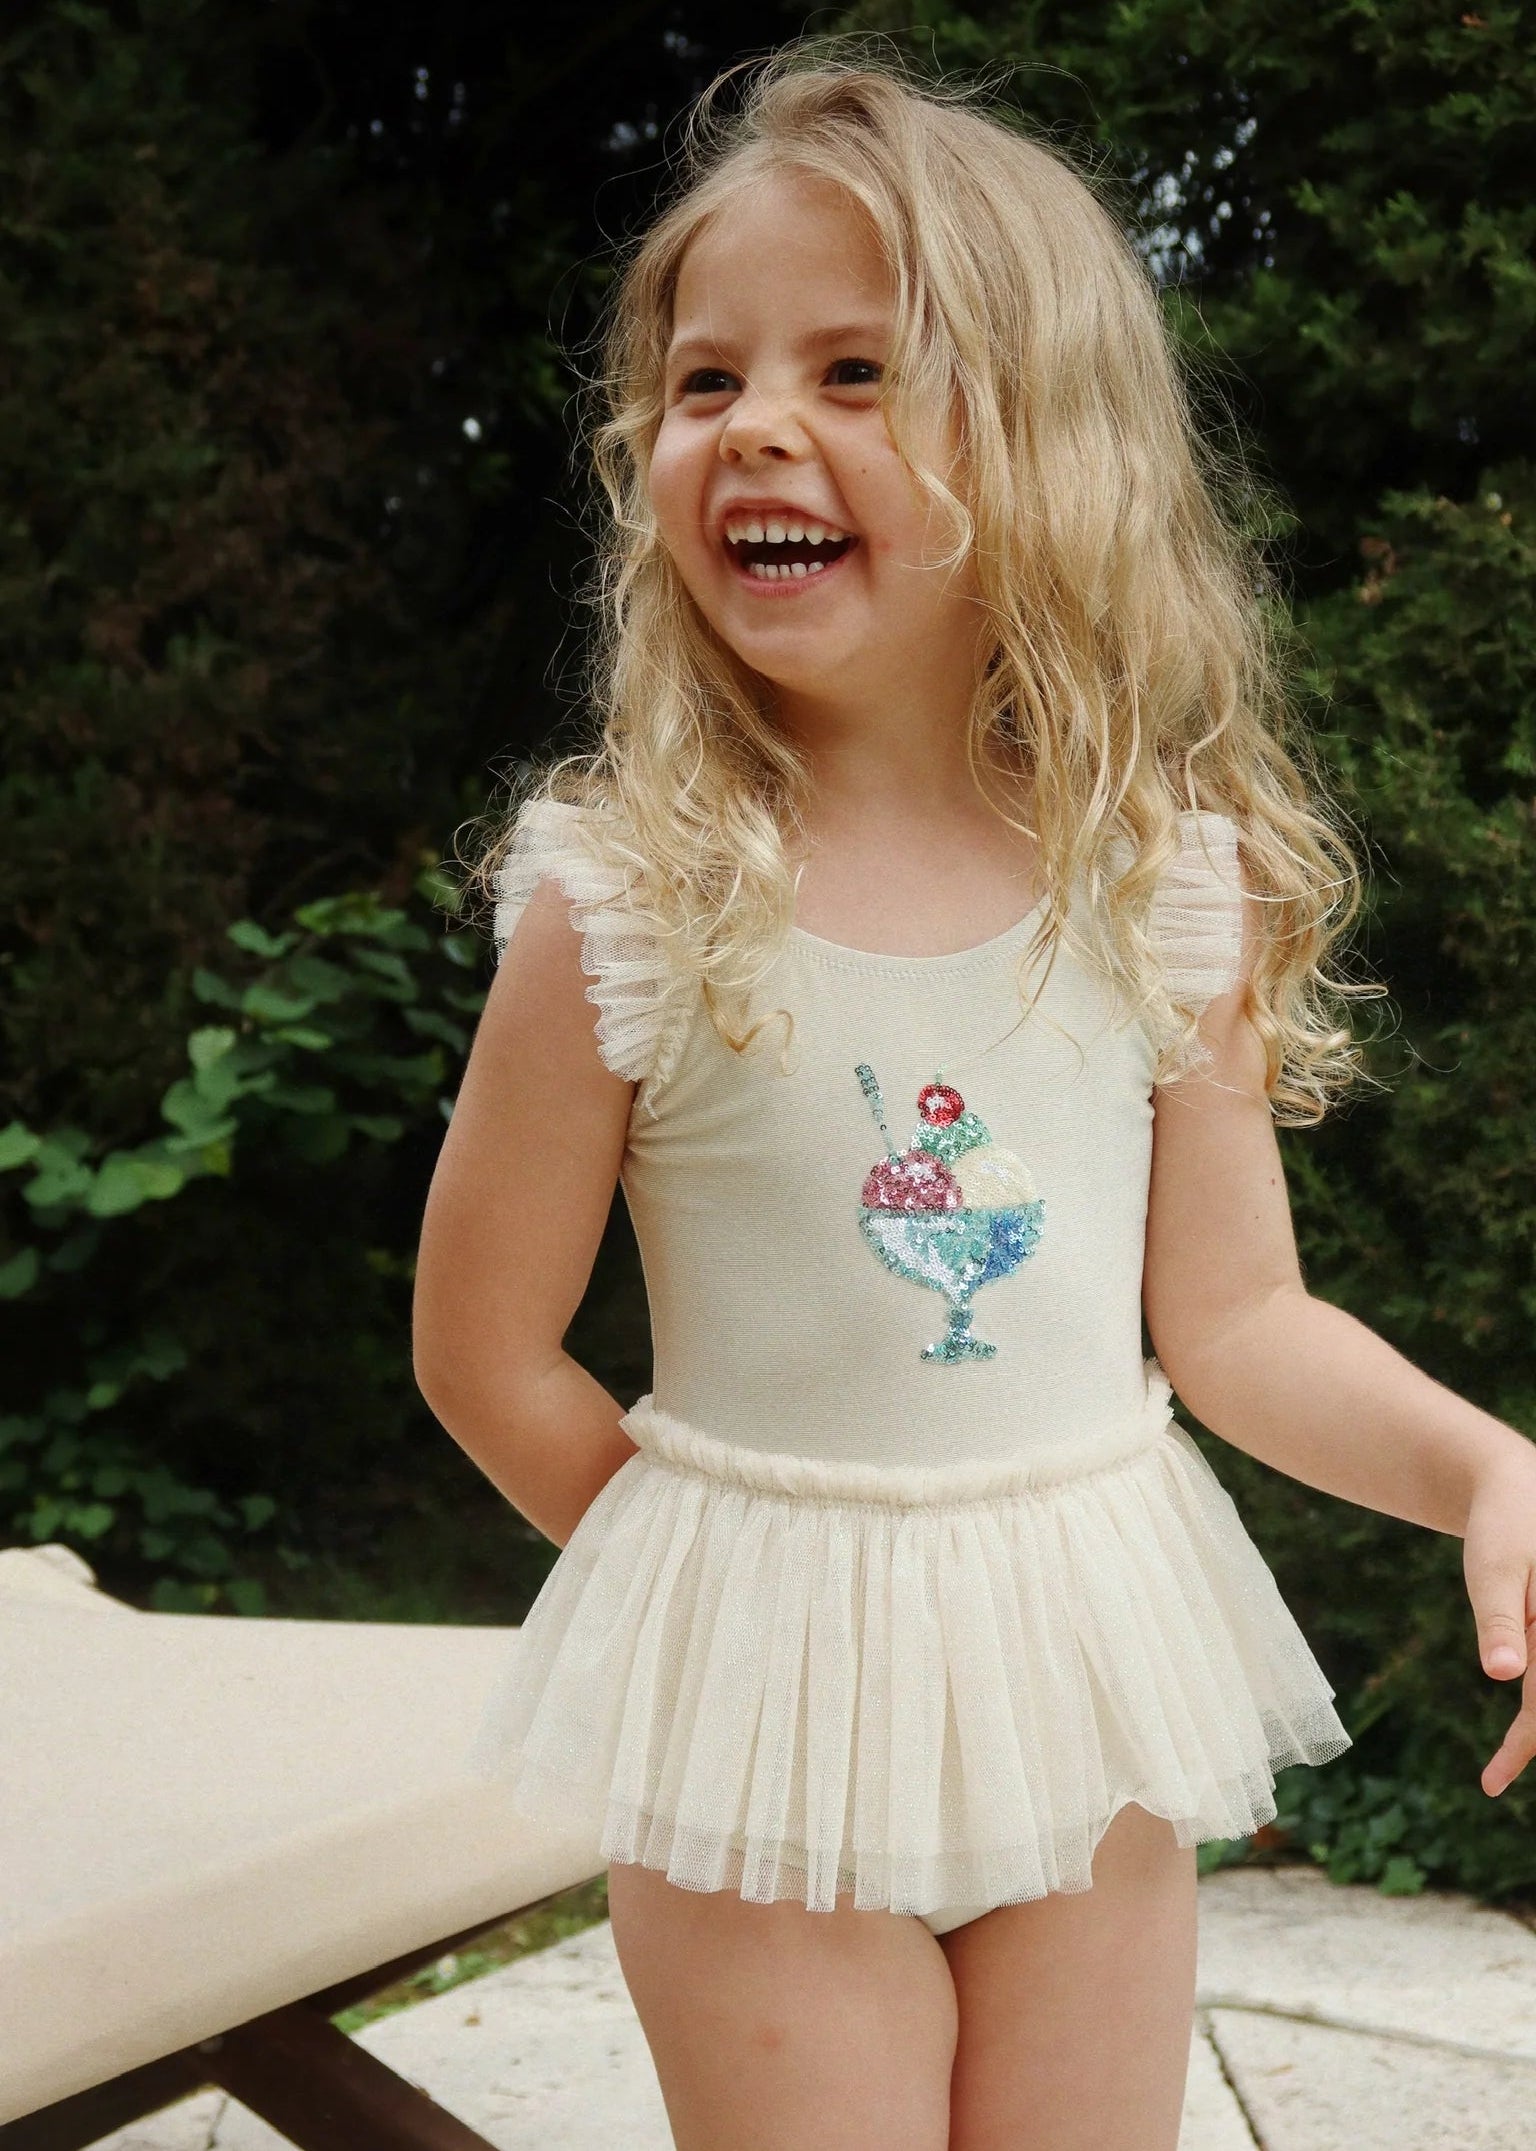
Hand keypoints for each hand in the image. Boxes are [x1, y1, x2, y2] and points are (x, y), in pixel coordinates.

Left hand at [1462, 1458, 1535, 1795]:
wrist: (1514, 1484)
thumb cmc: (1503, 1522)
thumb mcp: (1493, 1567)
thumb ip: (1502, 1619)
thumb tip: (1504, 1676)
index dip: (1530, 1737)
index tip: (1500, 1774)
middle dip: (1533, 1739)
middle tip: (1494, 1780)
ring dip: (1532, 1734)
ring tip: (1495, 1776)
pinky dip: (1533, 1714)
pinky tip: (1513, 1745)